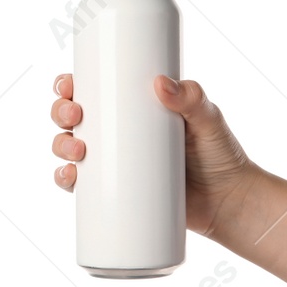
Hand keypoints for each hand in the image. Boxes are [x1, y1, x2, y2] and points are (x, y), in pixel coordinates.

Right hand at [50, 74, 259, 236]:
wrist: (227, 203)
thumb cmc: (220, 156)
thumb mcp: (209, 121)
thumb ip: (192, 98)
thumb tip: (160, 83)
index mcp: (133, 109)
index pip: (93, 90)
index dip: (70, 86)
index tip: (69, 86)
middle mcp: (117, 134)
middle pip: (73, 118)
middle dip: (61, 113)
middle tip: (75, 117)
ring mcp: (113, 164)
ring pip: (69, 149)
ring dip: (60, 145)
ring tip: (77, 151)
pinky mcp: (115, 192)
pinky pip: (79, 186)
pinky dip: (65, 180)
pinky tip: (68, 177)